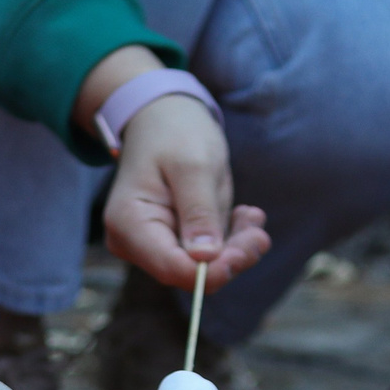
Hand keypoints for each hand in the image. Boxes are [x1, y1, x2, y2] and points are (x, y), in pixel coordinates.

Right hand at [76, 46, 267, 288]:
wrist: (165, 117)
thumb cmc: (174, 132)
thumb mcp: (192, 164)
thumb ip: (199, 211)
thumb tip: (206, 257)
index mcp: (129, 223)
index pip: (171, 267)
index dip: (211, 270)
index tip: (247, 251)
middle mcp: (135, 242)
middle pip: (188, 272)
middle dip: (229, 257)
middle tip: (259, 233)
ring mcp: (155, 244)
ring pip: (203, 267)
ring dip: (236, 247)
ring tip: (254, 219)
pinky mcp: (176, 241)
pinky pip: (209, 254)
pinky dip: (232, 239)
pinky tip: (247, 216)